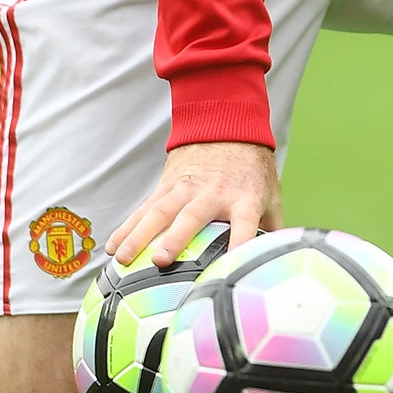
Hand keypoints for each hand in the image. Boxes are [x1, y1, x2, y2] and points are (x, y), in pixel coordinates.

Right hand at [106, 140, 280, 266]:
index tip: (231, 269)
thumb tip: (281, 264)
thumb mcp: (271, 193)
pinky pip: (145, 207)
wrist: (226, 124)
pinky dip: (128, 227)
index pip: (245, 225)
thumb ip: (274, 228)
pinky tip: (112, 247)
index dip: (240, 245)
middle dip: (175, 238)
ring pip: (160, 211)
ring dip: (140, 235)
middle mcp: (213, 193)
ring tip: (122, 258)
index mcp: (245, 198)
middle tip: (160, 261)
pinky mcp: (168, 184)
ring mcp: (187, 187)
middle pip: (192, 217)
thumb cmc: (252, 168)